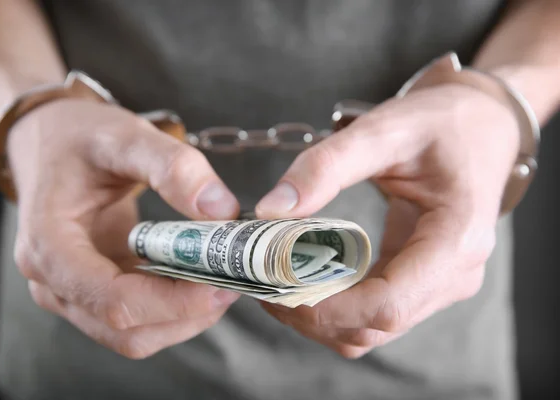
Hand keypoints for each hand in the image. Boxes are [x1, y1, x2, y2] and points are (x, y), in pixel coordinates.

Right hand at [9, 98, 240, 358]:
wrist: (49, 140)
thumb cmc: (79, 137)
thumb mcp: (124, 137)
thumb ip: (172, 166)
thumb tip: (221, 210)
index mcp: (49, 245)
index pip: (113, 299)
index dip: (173, 303)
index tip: (223, 284)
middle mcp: (54, 281)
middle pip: (125, 330)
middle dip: (186, 314)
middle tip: (235, 282)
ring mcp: (72, 292)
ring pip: (133, 335)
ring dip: (184, 318)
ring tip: (223, 279)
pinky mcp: (94, 291)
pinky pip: (137, 320)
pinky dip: (174, 310)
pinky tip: (201, 279)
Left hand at [256, 84, 518, 357]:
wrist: (478, 126)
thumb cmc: (439, 123)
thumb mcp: (383, 130)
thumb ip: (326, 166)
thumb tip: (270, 210)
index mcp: (456, 240)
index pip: (388, 305)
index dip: (327, 308)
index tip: (276, 287)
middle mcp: (454, 275)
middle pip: (374, 326)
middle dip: (312, 313)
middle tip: (261, 280)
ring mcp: (439, 284)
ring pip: (370, 330)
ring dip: (318, 316)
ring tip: (274, 280)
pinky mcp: (421, 282)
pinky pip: (372, 314)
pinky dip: (333, 307)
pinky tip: (302, 278)